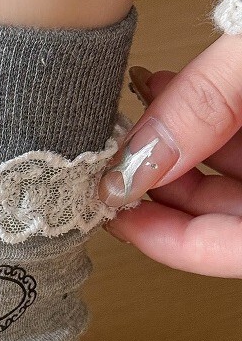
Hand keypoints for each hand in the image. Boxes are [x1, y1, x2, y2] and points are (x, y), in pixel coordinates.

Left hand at [98, 33, 241, 277]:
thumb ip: (206, 107)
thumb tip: (136, 159)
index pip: (226, 250)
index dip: (164, 240)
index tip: (112, 214)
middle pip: (223, 214)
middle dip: (160, 185)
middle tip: (110, 164)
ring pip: (232, 171)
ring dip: (176, 144)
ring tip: (134, 112)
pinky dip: (207, 118)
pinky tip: (166, 90)